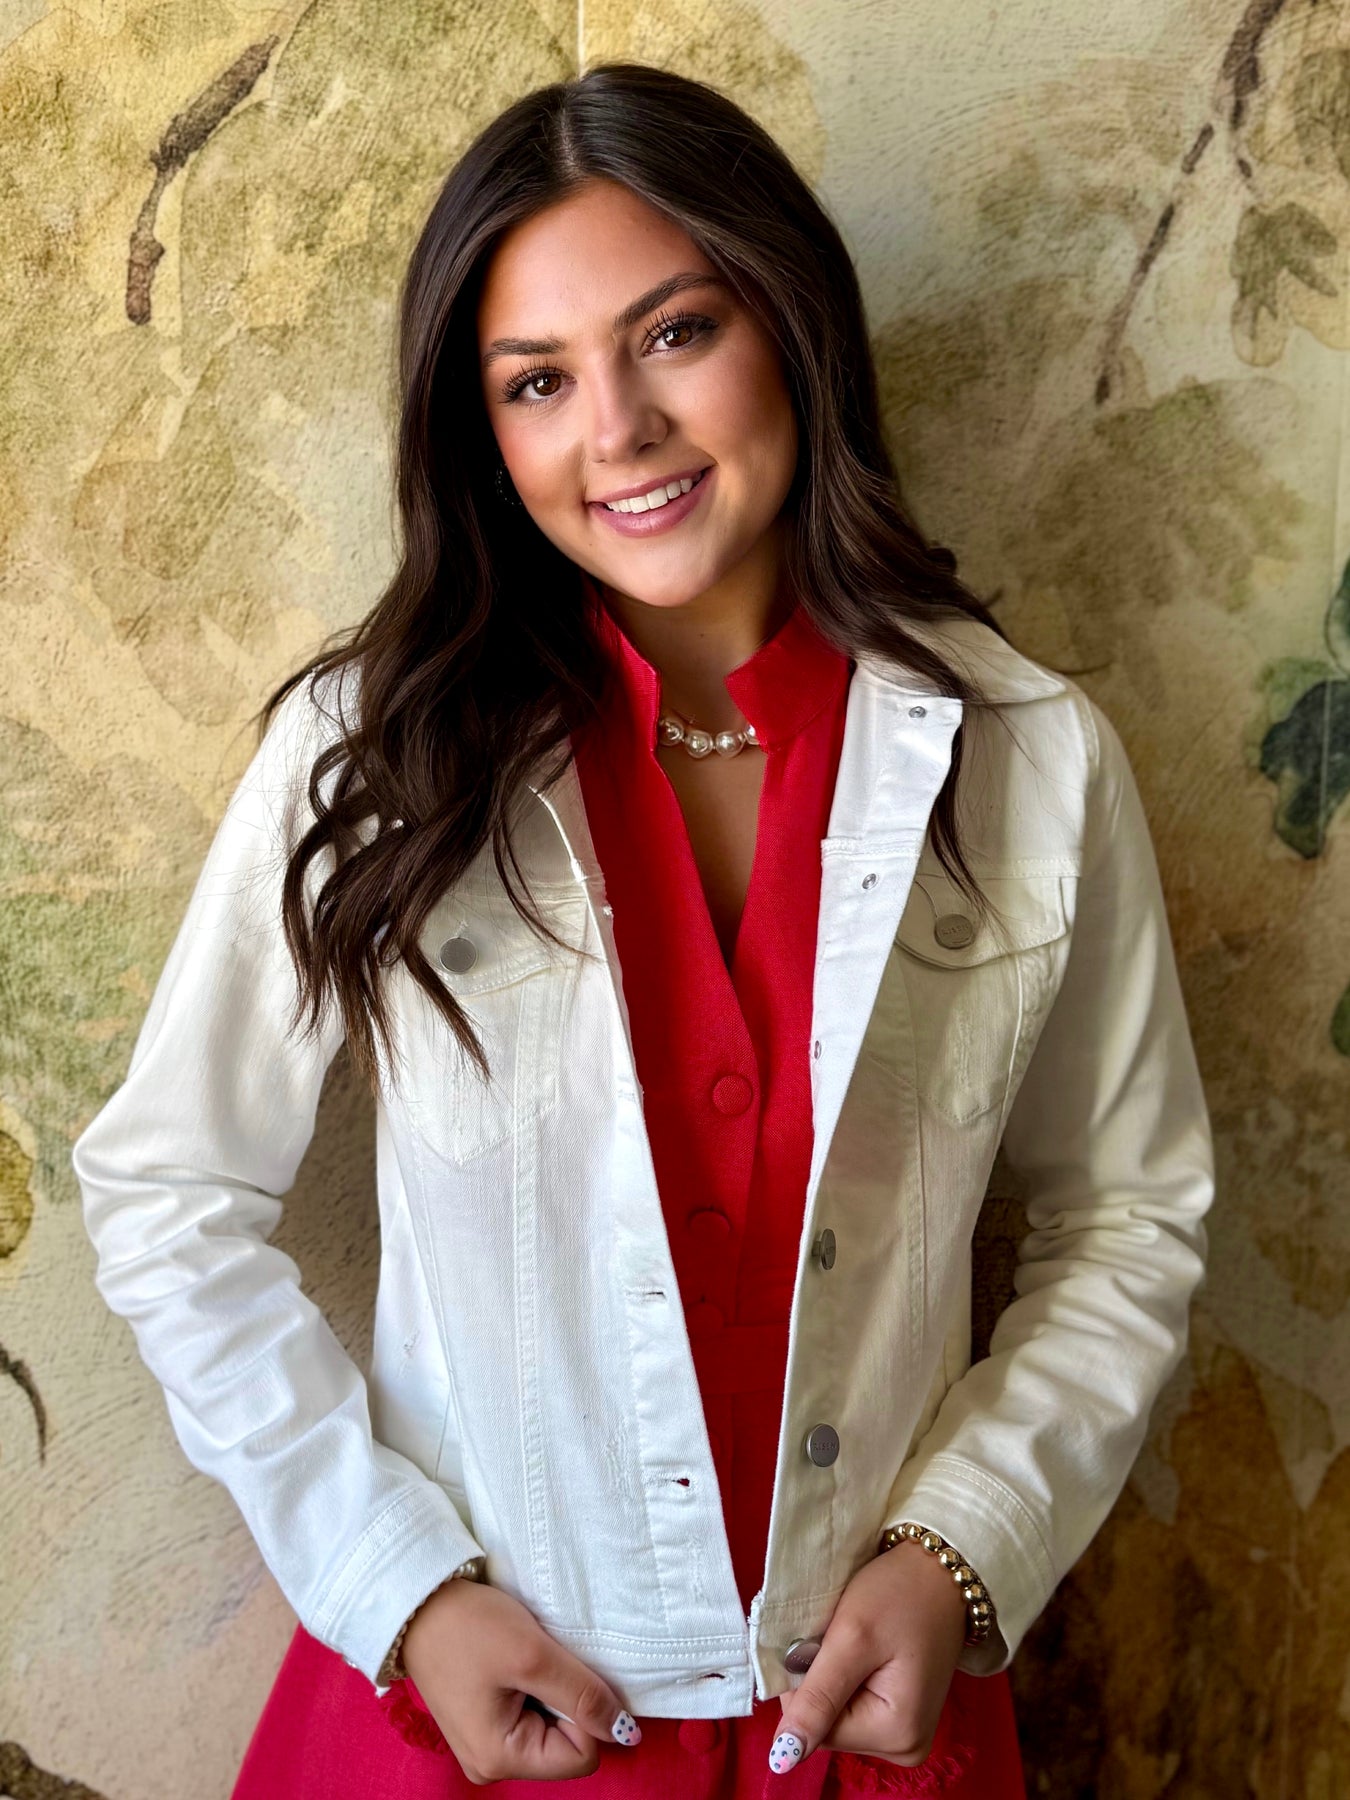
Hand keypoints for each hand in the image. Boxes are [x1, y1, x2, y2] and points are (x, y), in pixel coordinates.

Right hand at [401, 1577, 641, 1783]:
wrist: (417, 1601)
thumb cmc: (468, 1627)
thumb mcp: (533, 1655)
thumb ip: (582, 1695)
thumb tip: (625, 1732)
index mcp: (500, 1759)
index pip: (582, 1755)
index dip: (583, 1711)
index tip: (556, 1671)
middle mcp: (490, 1765)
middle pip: (566, 1745)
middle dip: (564, 1700)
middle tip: (536, 1661)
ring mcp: (485, 1746)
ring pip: (550, 1729)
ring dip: (549, 1690)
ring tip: (521, 1658)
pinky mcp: (483, 1724)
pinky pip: (529, 1716)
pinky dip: (532, 1687)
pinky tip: (512, 1662)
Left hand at [768, 1540, 967, 1775]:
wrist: (944, 1570)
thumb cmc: (901, 1594)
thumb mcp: (852, 1639)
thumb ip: (818, 1699)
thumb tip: (783, 1759)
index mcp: (896, 1735)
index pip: (817, 1727)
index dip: (805, 1684)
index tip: (822, 1640)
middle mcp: (905, 1747)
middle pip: (830, 1724)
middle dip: (822, 1679)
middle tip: (841, 1635)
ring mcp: (907, 1733)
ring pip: (839, 1714)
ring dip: (834, 1676)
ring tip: (855, 1638)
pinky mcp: (904, 1715)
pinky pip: (856, 1705)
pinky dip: (849, 1676)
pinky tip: (864, 1648)